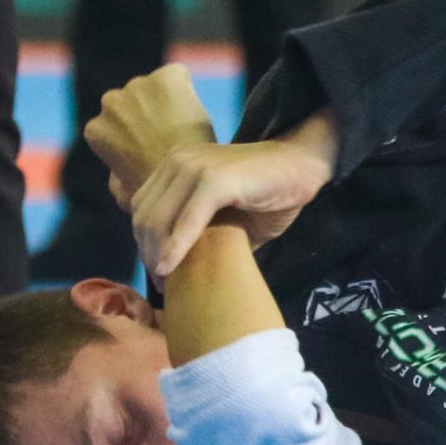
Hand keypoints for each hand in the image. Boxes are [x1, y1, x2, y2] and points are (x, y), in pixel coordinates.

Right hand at [85, 64, 216, 195]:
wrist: (188, 182)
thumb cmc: (158, 198)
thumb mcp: (124, 194)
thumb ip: (116, 177)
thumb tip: (116, 172)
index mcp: (95, 129)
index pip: (117, 125)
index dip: (138, 137)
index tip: (155, 150)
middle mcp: (111, 102)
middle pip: (133, 103)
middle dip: (148, 116)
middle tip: (172, 138)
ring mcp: (138, 87)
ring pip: (154, 89)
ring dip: (166, 102)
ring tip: (186, 128)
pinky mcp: (166, 77)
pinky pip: (176, 77)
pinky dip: (185, 90)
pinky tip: (194, 113)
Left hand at [122, 122, 339, 276]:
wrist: (303, 167)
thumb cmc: (270, 193)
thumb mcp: (225, 213)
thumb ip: (201, 229)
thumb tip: (184, 265)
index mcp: (176, 164)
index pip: (142, 207)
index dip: (143, 243)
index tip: (158, 271)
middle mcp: (179, 160)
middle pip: (145, 214)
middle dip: (147, 253)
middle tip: (160, 284)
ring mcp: (196, 166)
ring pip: (160, 218)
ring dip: (158, 254)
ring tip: (166, 281)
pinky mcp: (217, 179)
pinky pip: (188, 218)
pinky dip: (177, 246)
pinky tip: (172, 269)